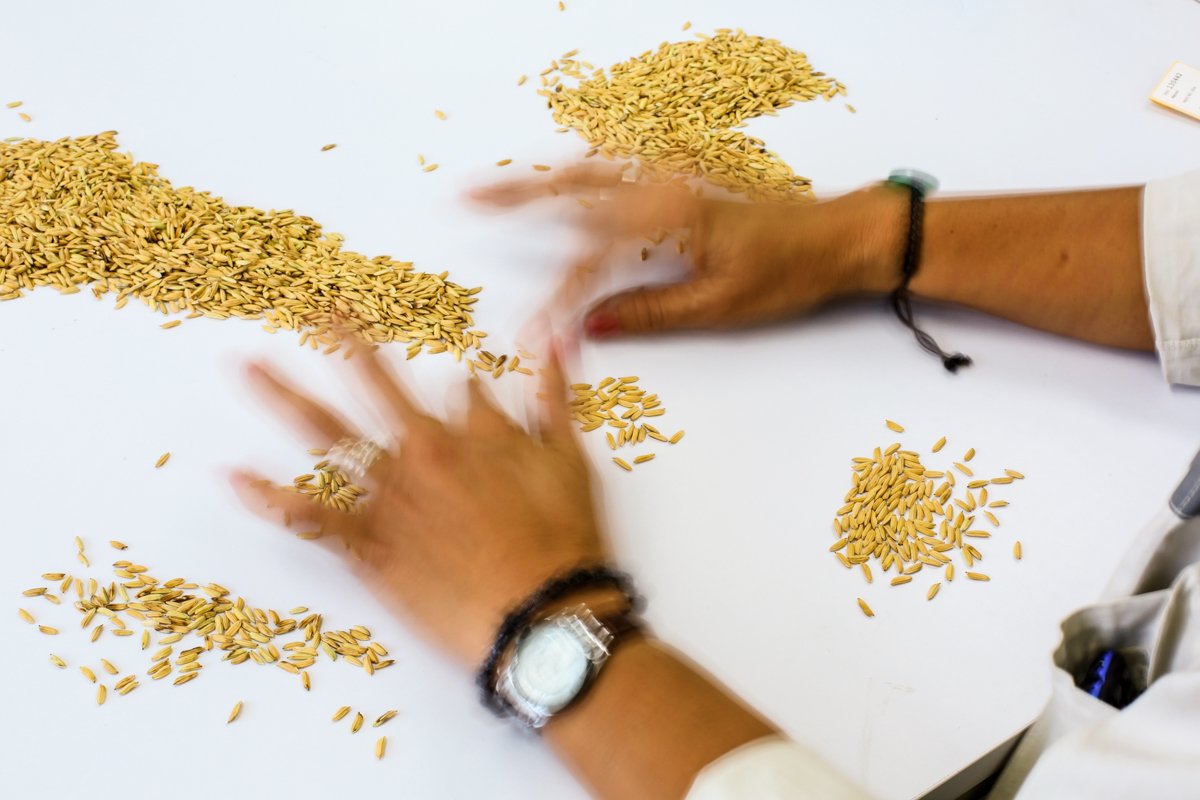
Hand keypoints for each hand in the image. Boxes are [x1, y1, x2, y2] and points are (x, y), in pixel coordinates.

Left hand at [231, 345, 607, 667]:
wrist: (543, 616)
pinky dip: (267, 498)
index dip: (466, 392)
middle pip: (376, 382)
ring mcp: (391, 496)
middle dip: (344, 340)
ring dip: (283, 395)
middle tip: (316, 308)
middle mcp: (425, 450)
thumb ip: (555, 396)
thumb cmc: (564, 545)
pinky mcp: (369, 544)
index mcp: (477, 429)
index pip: (463, 388)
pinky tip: (231, 476)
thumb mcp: (573, 462)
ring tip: (246, 366)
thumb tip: (554, 336)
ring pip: (328, 433)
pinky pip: (309, 517)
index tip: (465, 394)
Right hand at [473, 167, 904, 337]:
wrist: (841, 236)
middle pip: (572, 187)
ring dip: (539, 179)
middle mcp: (662, 187)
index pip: (590, 259)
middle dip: (515, 195)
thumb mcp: (718, 305)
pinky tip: (557, 181)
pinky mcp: (680, 180)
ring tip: (494, 187)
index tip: (531, 330)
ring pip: (589, 171)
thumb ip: (648, 312)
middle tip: (466, 198)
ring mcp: (671, 177)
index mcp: (667, 218)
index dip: (555, 296)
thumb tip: (591, 326)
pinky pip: (614, 169)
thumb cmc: (789, 271)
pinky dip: (576, 174)